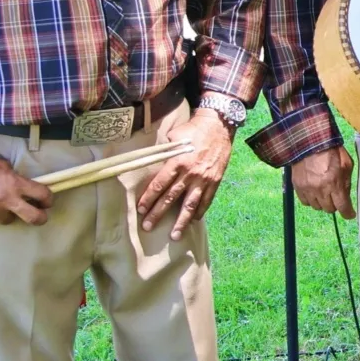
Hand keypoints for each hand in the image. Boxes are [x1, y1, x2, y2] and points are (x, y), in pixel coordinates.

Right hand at [0, 123, 52, 224]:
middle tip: (40, 216)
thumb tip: (27, 191)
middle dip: (41, 218)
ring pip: (8, 220)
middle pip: (34, 218)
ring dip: (7, 214)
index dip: (48, 200)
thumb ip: (17, 180)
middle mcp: (5, 199)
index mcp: (15, 183)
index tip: (47, 202)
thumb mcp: (5, 167)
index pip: (42, 194)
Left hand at [138, 108, 233, 239]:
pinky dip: (200, 211)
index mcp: (177, 162)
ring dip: (181, 222)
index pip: (159, 185)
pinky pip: (206, 200)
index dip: (148, 199)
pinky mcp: (215, 180)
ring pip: (189, 205)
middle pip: (170, 198)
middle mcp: (189, 173)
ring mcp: (203, 179)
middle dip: (157, 214)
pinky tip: (193, 220)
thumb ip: (164, 152)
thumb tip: (150, 161)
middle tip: (148, 227)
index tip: (140, 210)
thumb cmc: (193, 129)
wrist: (219, 124)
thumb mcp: (174, 136)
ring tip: (174, 235)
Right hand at [291, 145, 354, 219]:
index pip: (342, 207)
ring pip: (317, 207)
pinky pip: (306, 202)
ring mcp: (307, 189)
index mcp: (334, 183)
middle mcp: (320, 189)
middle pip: (330, 209)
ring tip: (324, 191)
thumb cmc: (331, 150)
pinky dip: (311, 199)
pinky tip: (314, 191)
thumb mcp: (346, 164)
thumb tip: (346, 196)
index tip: (350, 214)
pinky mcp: (297, 187)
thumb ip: (347, 182)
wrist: (309, 141)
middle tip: (336, 196)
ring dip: (323, 202)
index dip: (348, 213)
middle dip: (335, 204)